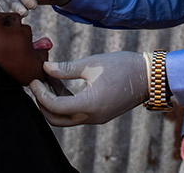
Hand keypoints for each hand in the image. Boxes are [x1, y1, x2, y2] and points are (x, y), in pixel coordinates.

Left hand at [29, 52, 148, 125]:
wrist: (149, 77)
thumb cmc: (123, 66)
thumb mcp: (92, 63)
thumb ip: (66, 68)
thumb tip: (46, 68)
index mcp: (89, 105)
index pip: (55, 105)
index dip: (40, 93)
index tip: (33, 79)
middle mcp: (91, 117)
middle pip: (56, 119)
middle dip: (42, 104)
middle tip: (36, 85)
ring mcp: (97, 118)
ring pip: (66, 118)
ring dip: (53, 103)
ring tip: (48, 81)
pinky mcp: (100, 115)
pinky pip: (76, 114)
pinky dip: (66, 103)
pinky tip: (62, 85)